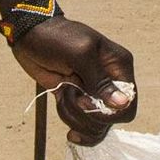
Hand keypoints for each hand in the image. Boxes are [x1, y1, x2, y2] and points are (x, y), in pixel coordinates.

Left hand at [10, 14, 136, 145]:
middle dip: (87, 114)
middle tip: (70, 94)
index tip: (85, 102)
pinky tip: (64, 116)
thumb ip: (101, 81)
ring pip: (94, 125)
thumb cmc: (56, 38)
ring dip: (74, 116)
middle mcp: (110, 82)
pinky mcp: (75, 99)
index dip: (109, 113)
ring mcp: (92, 93)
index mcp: (119, 67)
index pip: (128, 104)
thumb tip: (123, 103)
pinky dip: (70, 120)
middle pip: (110, 119)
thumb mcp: (80, 55)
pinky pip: (80, 123)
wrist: (30, 35)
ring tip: (63, 95)